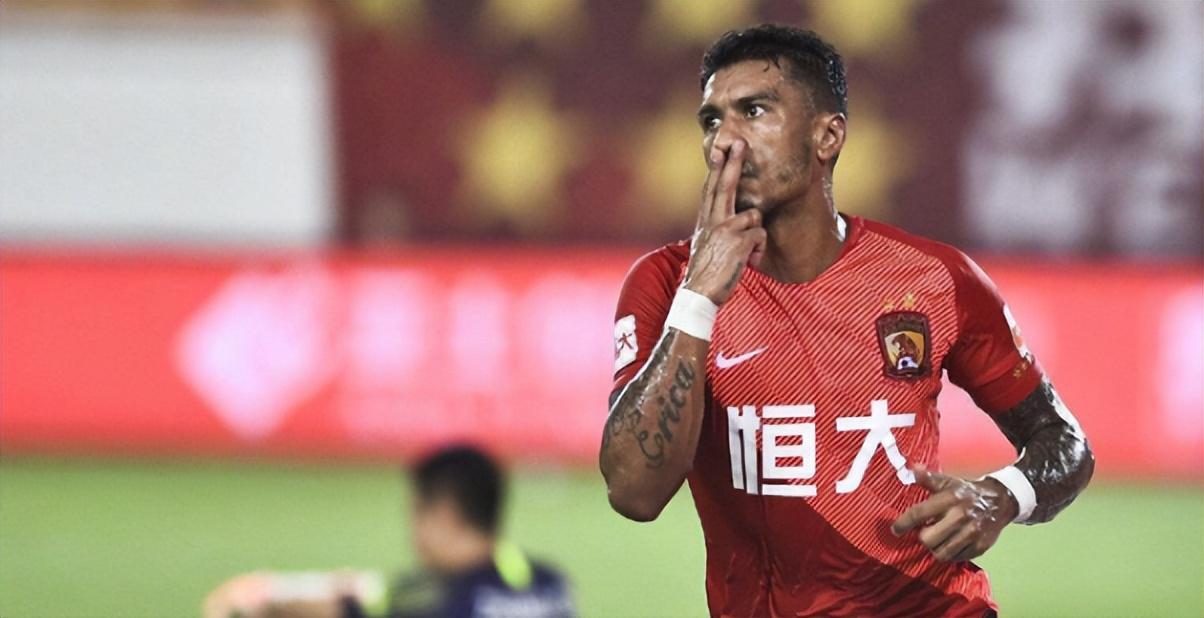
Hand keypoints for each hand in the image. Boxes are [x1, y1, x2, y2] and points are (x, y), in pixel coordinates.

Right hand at [682, 140, 766, 304]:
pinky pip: (760, 234)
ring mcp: (725, 228)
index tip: (719, 150)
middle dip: (733, 162)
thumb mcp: (706, 247)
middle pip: (725, 185)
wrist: (698, 294)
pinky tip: (748, 262)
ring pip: (754, 214)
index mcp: (704, 222)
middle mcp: (712, 220)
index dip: (715, 168)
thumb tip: (735, 223)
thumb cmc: (706, 275)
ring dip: (754, 236)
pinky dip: (758, 251)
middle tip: (740, 142)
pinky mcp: (738, 239)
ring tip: (744, 254)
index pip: (710, 189)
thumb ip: (716, 231)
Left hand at [891, 464, 1018, 562]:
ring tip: (937, 539)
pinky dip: (950, 554)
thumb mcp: (948, 482)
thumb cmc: (967, 492)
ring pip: (941, 553)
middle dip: (923, 537)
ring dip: (935, 548)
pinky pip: (956, 559)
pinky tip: (950, 544)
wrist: (1000, 501)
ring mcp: (971, 533)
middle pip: (928, 539)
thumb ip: (928, 478)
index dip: (903, 523)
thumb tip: (913, 468)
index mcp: (949, 499)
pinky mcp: (980, 547)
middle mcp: (960, 516)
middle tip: (925, 532)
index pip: (919, 513)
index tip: (895, 530)